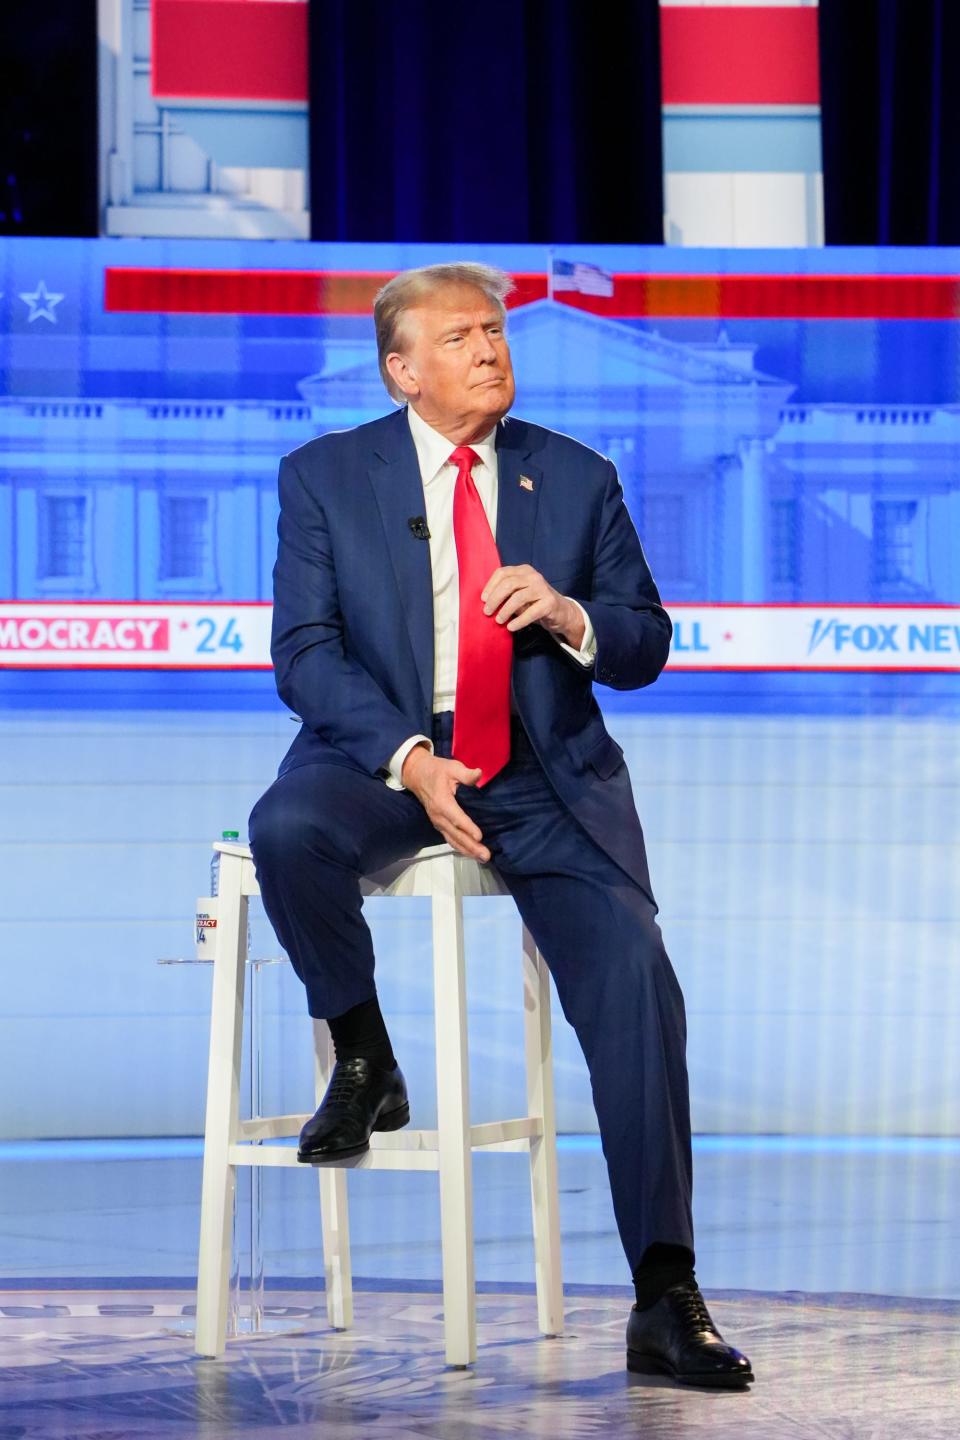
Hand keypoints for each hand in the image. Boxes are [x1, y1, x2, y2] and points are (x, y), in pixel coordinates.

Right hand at [401, 744, 489, 860]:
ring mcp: (438, 822)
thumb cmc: (437, 770)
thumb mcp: (452, 767)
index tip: (479, 837)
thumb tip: (479, 774)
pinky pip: (450, 839)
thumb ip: (466, 774)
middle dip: (471, 846)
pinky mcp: (439, 825)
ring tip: (482, 858)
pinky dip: (461, 848)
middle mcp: (438, 816)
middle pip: (455, 834)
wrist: (417, 775)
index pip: (456, 817)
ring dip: (467, 850)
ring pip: (453, 840)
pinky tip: (471, 853)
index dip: (467, 827)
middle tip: (486, 855)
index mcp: (442, 802)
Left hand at [481, 565, 584, 647]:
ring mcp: (542, 588)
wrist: (560, 612)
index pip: (502, 573)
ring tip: (499, 621)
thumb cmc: (534, 602)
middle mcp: (533, 576)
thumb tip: (486, 602)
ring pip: (518, 597)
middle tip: (487, 612)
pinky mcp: (549, 602)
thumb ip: (506, 593)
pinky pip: (531, 612)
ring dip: (505, 610)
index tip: (483, 600)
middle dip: (495, 599)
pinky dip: (519, 621)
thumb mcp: (519, 593)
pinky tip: (511, 627)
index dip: (490, 586)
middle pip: (508, 584)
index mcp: (524, 570)